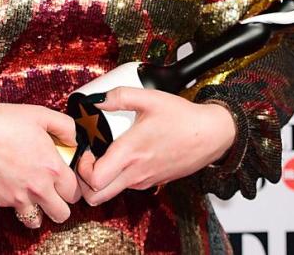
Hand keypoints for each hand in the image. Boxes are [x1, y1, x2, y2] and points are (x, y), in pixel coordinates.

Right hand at [0, 100, 80, 224]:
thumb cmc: (2, 123)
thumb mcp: (39, 114)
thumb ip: (65, 127)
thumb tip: (75, 140)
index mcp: (52, 168)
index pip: (74, 192)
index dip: (72, 186)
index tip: (65, 180)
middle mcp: (38, 188)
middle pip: (62, 214)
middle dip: (60, 204)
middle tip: (53, 192)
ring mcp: (19, 198)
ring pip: (37, 221)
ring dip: (38, 211)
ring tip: (34, 197)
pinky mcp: (1, 201)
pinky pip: (15, 211)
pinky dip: (16, 205)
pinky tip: (13, 187)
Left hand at [77, 87, 236, 204]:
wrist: (212, 135)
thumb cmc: (183, 118)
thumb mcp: (149, 98)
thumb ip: (119, 96)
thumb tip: (96, 98)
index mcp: (130, 154)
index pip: (94, 180)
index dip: (82, 169)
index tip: (86, 152)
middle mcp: (135, 173)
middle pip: (97, 197)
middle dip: (85, 183)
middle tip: (89, 160)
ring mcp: (145, 181)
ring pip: (112, 192)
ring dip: (102, 180)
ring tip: (106, 154)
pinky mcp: (153, 182)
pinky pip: (128, 186)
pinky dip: (119, 177)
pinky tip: (125, 155)